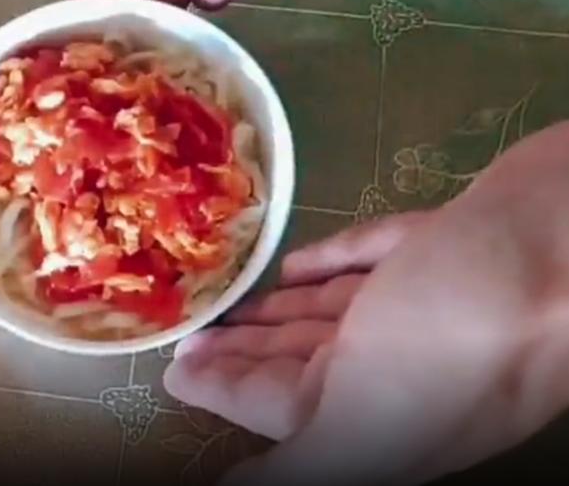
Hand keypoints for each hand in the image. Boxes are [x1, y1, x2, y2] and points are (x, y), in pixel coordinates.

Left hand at [165, 121, 568, 484]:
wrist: (566, 242)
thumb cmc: (457, 336)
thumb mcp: (366, 422)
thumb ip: (300, 464)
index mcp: (373, 410)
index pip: (275, 403)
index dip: (222, 388)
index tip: (176, 364)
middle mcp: (397, 362)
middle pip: (300, 361)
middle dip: (245, 351)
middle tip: (196, 329)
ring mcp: (422, 300)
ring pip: (330, 313)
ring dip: (279, 312)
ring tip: (236, 303)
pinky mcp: (439, 244)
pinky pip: (367, 259)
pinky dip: (328, 265)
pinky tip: (296, 265)